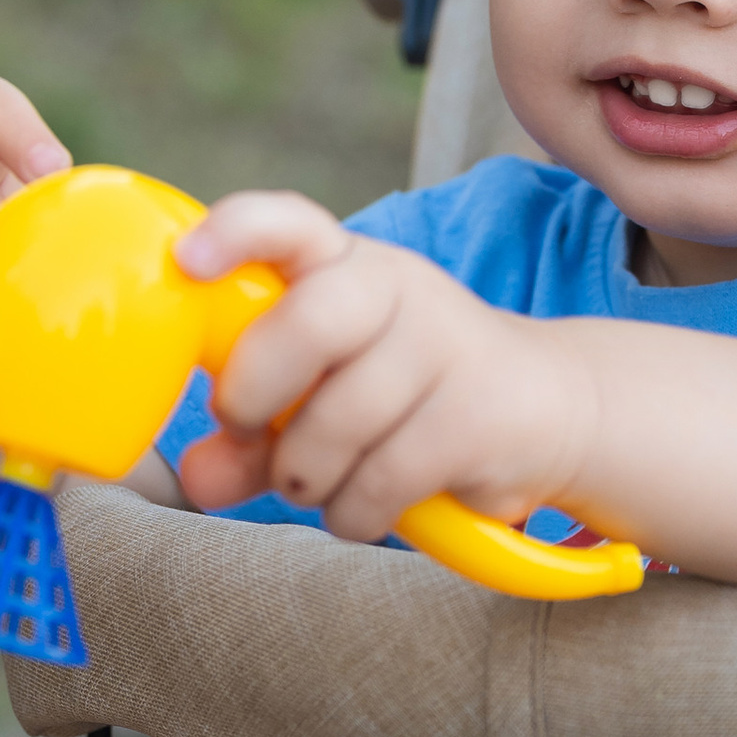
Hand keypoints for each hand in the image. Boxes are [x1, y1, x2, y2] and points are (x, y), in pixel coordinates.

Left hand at [174, 193, 593, 542]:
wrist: (546, 408)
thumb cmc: (406, 398)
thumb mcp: (320, 402)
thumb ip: (252, 434)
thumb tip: (198, 477)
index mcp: (346, 265)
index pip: (290, 223)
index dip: (236, 233)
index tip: (189, 263)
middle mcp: (397, 286)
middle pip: (310, 322)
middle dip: (254, 394)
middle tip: (245, 429)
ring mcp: (444, 345)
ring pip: (338, 424)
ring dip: (306, 477)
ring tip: (318, 483)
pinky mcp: (476, 415)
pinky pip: (381, 480)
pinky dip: (353, 513)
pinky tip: (363, 506)